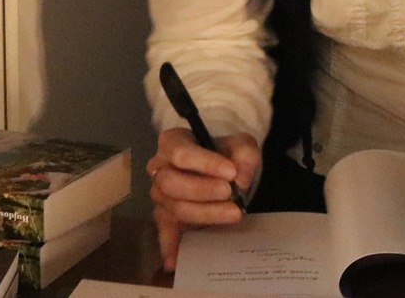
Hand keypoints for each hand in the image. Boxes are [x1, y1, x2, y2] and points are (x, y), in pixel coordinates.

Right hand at [148, 127, 260, 269]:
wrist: (224, 168)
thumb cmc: (226, 153)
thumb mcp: (242, 146)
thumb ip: (244, 156)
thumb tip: (240, 179)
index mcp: (172, 143)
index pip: (181, 153)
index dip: (205, 163)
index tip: (231, 172)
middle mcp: (159, 169)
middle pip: (171, 183)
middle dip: (202, 190)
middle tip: (230, 193)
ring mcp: (160, 196)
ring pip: (174, 208)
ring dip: (205, 213)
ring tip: (233, 213)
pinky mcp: (165, 219)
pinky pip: (164, 234)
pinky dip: (169, 247)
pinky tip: (176, 261)